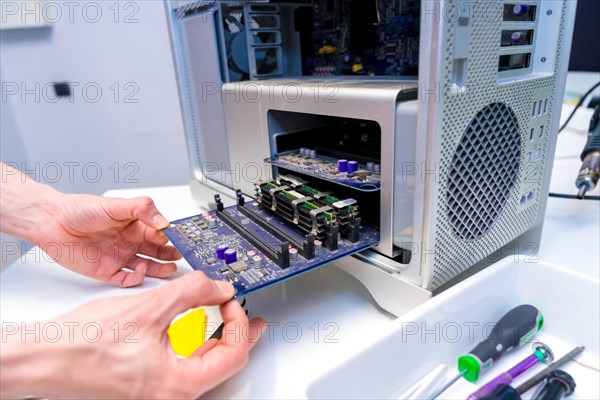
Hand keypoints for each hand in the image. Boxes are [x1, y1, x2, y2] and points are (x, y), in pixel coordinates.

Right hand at [0, 271, 266, 398]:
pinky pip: (181, 364)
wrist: (42, 358)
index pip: (232, 354)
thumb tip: (219, 285)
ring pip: (201, 363)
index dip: (239, 323)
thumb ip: (192, 292)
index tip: (234, 300)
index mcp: (178, 385)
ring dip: (214, 335)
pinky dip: (191, 341)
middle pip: (221, 362)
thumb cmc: (82, 344)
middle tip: (246, 313)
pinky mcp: (146, 384)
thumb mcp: (149, 307)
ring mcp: (158, 391)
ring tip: (224, 313)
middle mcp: (171, 395)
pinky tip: (193, 325)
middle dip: (235, 332)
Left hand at [36, 193, 181, 286]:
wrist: (52, 223)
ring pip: (147, 267)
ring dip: (160, 269)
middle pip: (157, 251)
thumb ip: (143, 209)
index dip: (172, 236)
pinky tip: (141, 270)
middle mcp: (130, 241)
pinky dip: (138, 278)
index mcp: (135, 225)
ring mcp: (120, 257)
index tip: (182, 239)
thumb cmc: (80, 210)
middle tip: (182, 256)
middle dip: (171, 254)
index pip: (160, 232)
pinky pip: (128, 279)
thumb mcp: (116, 205)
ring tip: (171, 268)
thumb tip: (164, 221)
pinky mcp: (108, 271)